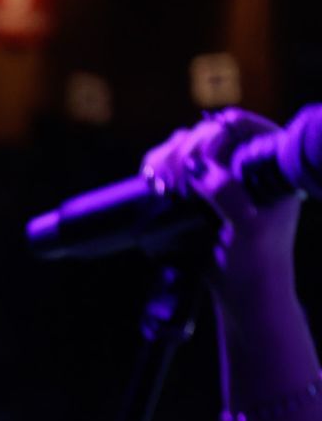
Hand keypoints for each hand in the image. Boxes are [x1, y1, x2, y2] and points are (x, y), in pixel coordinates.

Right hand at [142, 108, 299, 291]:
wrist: (243, 294)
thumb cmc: (258, 262)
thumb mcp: (249, 228)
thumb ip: (227, 193)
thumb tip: (195, 167)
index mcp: (271, 166)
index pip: (241, 126)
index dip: (213, 134)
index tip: (196, 159)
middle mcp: (245, 166)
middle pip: (207, 134)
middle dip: (182, 149)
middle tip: (170, 177)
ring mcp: (220, 180)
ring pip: (185, 150)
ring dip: (166, 159)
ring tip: (158, 181)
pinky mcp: (197, 196)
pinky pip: (172, 170)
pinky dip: (157, 170)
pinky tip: (150, 181)